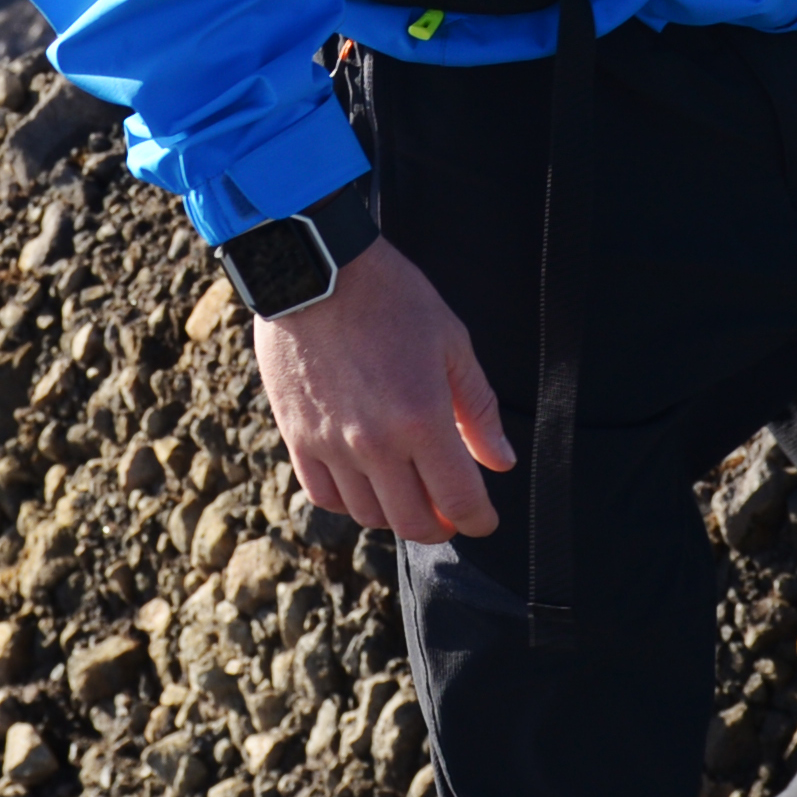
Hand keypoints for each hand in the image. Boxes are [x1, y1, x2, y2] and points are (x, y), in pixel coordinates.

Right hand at [251, 239, 515, 544]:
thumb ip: (477, 410)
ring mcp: (330, 444)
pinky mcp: (297, 437)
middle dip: (440, 526)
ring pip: (368, 515)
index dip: (479, 519)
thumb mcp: (452, 343)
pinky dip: (349, 501)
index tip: (484, 518)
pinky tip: (364, 482)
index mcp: (422, 419)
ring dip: (395, 514)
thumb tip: (499, 462)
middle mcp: (375, 443)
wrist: (313, 270)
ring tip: (407, 491)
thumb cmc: (391, 297)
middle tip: (448, 511)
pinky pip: (323, 495)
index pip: (459, 500)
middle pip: (413, 522)